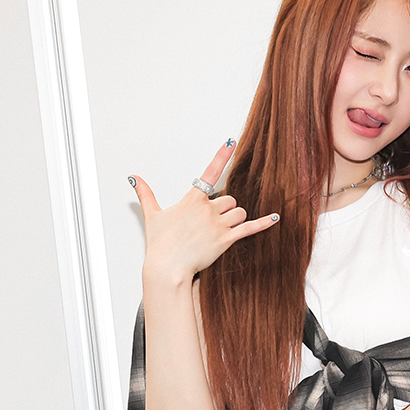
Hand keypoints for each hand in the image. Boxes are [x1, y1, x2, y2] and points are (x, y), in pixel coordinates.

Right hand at [136, 140, 280, 285]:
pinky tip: (276, 217)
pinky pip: (249, 228)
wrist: (167, 267)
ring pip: (239, 212)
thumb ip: (146, 194)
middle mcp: (207, 209)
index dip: (221, 155)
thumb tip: (134, 178)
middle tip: (210, 223)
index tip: (231, 141)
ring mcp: (217, 224)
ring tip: (220, 230)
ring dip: (235, 218)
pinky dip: (264, 223)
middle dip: (224, 208)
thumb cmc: (160, 243)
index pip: (210, 172)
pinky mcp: (226, 240)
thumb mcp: (152, 215)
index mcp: (192, 200)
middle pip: (229, 199)